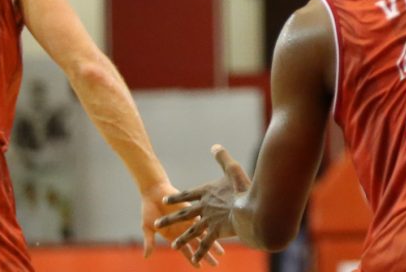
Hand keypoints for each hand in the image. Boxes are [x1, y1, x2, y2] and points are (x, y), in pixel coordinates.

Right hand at [143, 180, 223, 266]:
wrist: (154, 192)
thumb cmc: (149, 209)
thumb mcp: (148, 227)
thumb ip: (149, 241)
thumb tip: (146, 257)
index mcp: (173, 236)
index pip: (185, 250)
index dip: (192, 259)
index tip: (199, 267)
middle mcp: (183, 230)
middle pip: (197, 245)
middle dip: (206, 254)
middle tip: (216, 264)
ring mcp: (189, 220)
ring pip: (204, 233)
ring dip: (212, 241)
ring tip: (222, 252)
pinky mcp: (193, 209)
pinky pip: (204, 218)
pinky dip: (211, 224)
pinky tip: (221, 230)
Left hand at [156, 145, 251, 265]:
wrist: (249, 209)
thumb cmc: (242, 187)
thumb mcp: (233, 169)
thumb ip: (222, 158)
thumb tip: (214, 146)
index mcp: (207, 192)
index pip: (187, 195)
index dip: (175, 198)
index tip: (164, 200)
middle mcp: (204, 207)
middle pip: (183, 214)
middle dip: (169, 219)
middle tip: (156, 223)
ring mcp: (209, 221)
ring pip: (192, 231)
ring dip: (182, 239)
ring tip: (173, 246)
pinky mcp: (217, 232)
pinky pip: (206, 243)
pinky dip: (200, 251)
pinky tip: (195, 259)